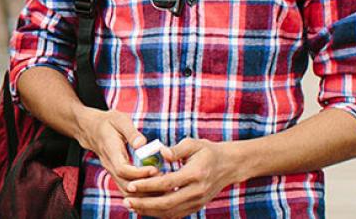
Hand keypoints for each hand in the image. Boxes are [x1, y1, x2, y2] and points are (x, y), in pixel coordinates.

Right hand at [73, 106, 156, 191]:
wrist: (92, 129)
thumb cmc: (108, 122)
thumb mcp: (120, 120)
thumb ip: (131, 132)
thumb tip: (142, 144)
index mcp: (110, 151)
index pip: (122, 169)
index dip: (139, 173)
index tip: (155, 169)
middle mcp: (109, 165)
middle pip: (126, 186)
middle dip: (145, 187)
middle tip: (164, 181)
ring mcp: (112, 172)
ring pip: (126, 191)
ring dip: (144, 193)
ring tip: (162, 187)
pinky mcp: (117, 175)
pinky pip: (127, 190)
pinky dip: (141, 194)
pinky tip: (155, 190)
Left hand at [122, 138, 241, 218]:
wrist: (228, 165)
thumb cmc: (207, 151)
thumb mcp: (193, 144)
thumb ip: (176, 149)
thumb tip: (161, 152)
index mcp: (195, 174)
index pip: (167, 183)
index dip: (147, 185)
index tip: (131, 185)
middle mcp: (197, 191)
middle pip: (167, 203)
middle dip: (144, 204)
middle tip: (126, 200)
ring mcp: (197, 202)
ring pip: (170, 212)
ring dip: (149, 211)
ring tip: (131, 206)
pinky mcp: (196, 206)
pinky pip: (176, 214)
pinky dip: (159, 214)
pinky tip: (145, 209)